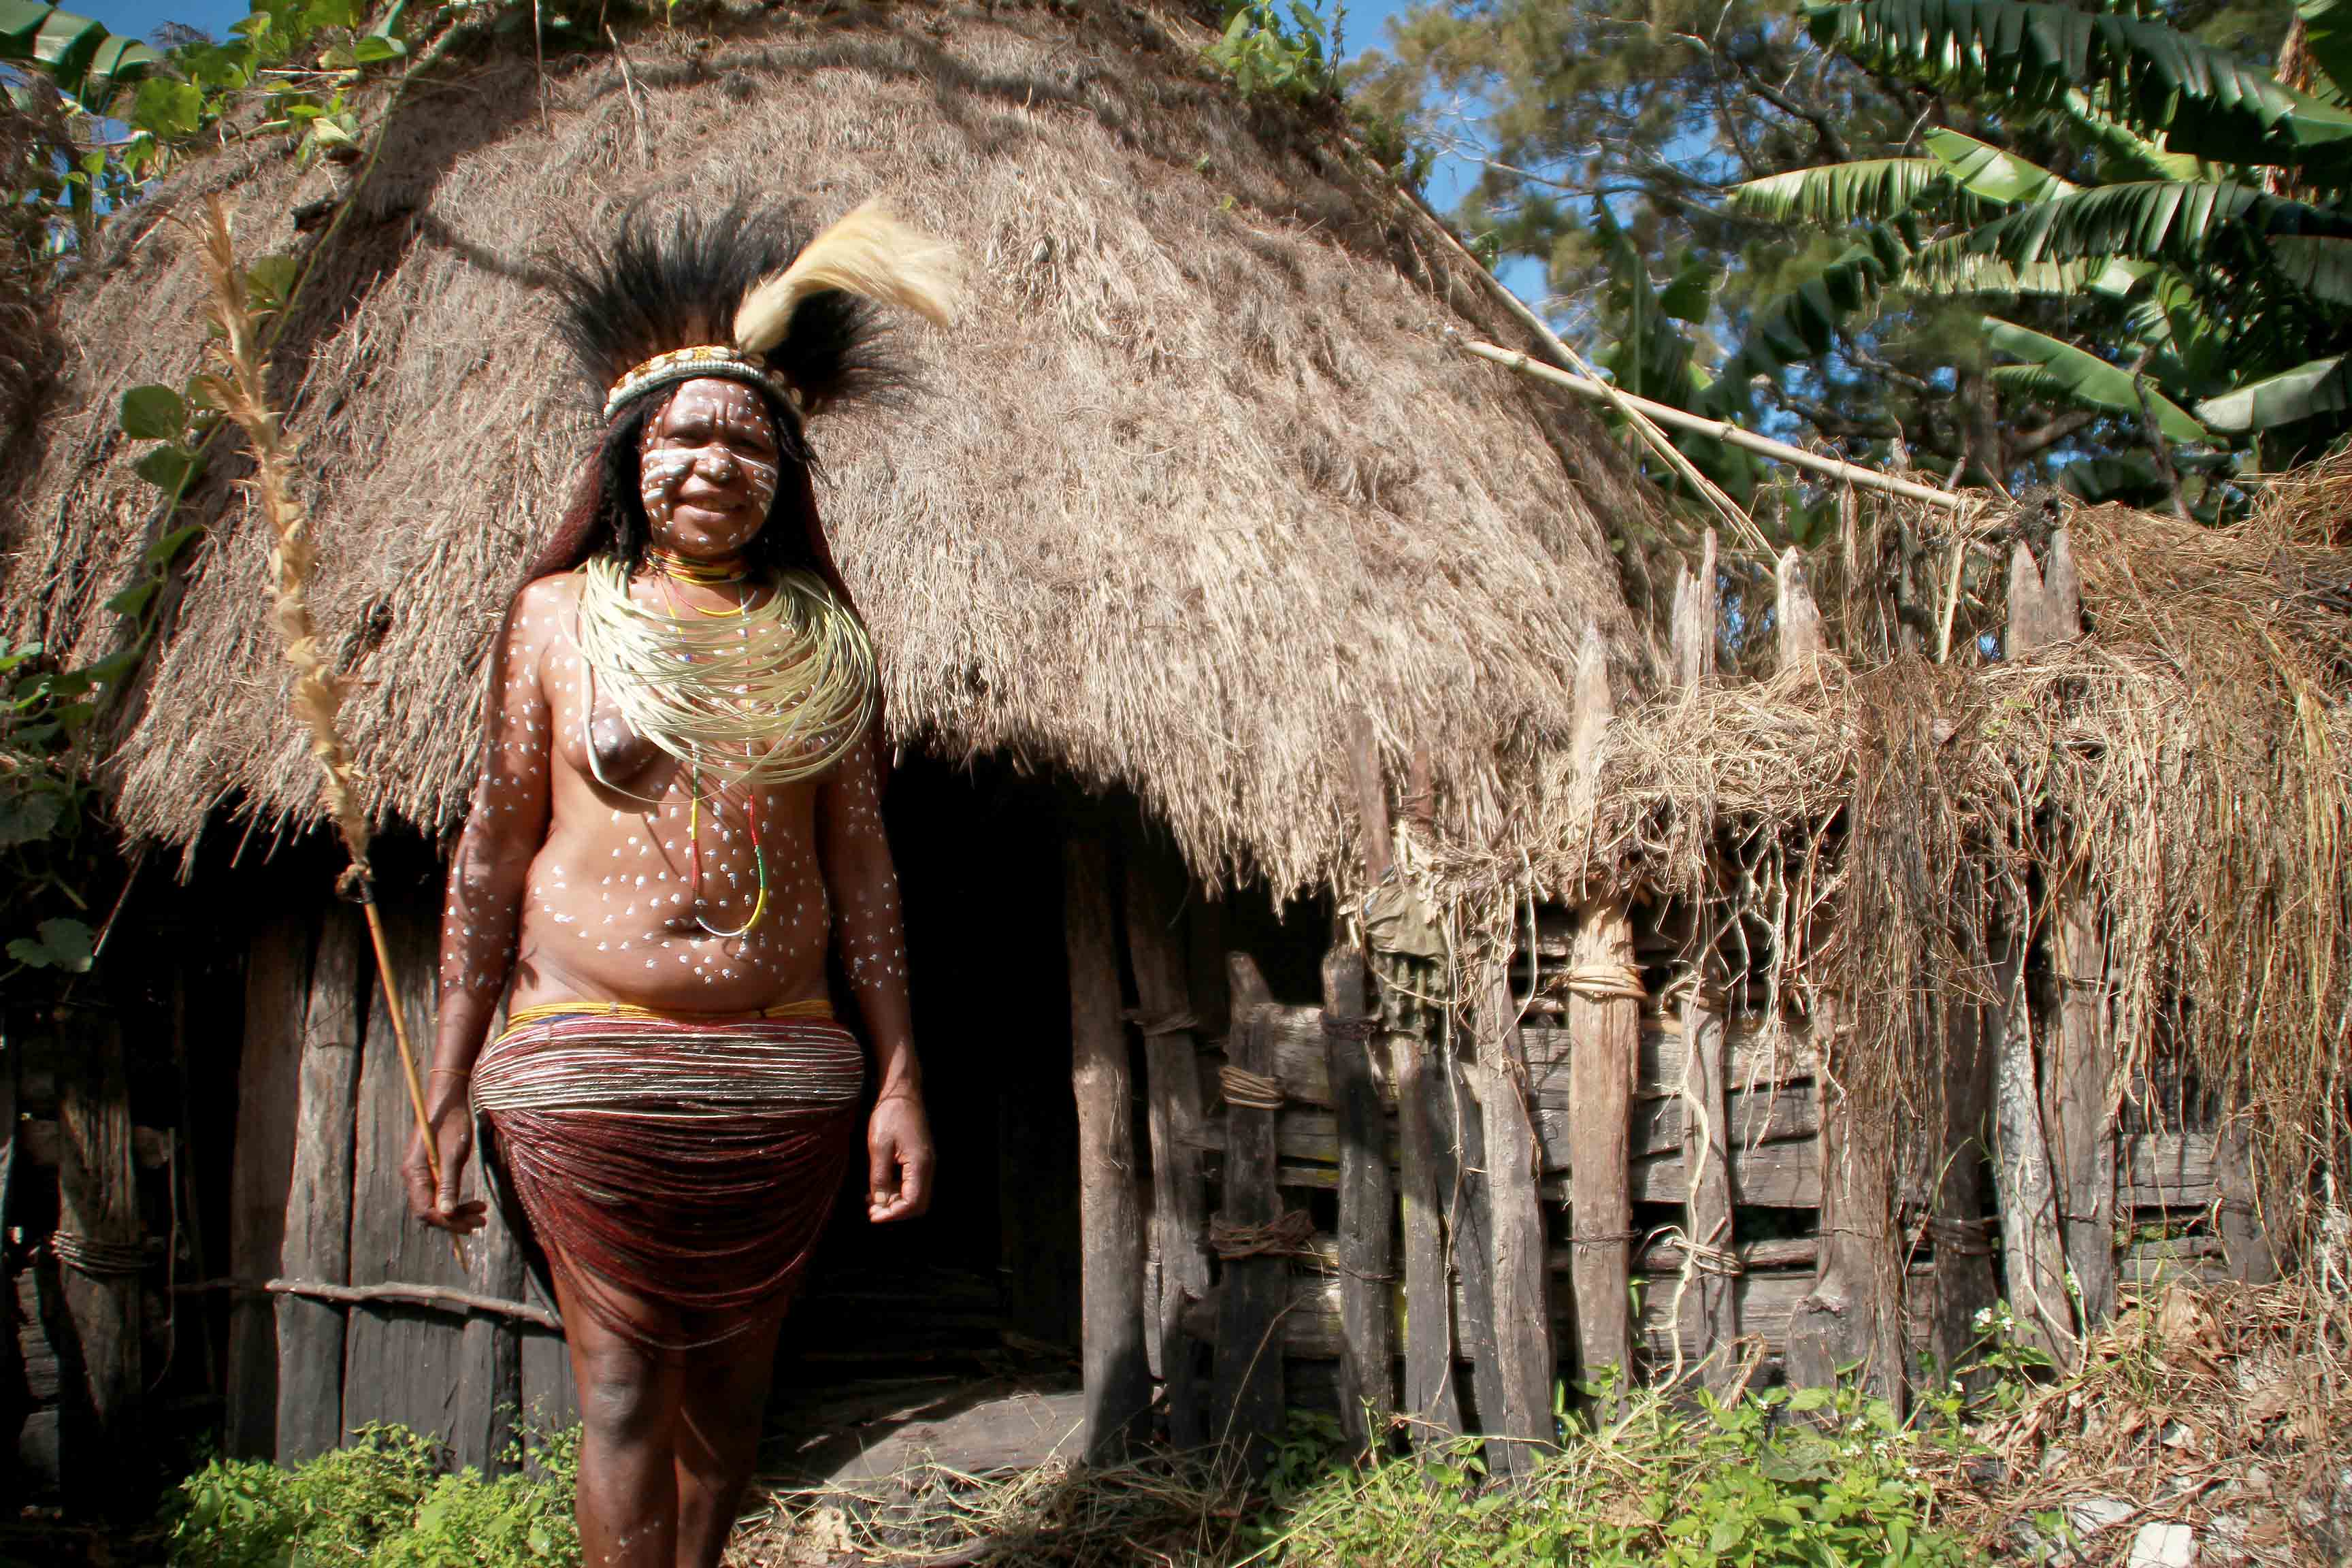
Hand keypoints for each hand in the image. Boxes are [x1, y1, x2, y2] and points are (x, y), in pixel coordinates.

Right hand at [402, 1095, 487, 1233]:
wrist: (450, 1098)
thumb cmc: (452, 1122)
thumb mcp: (453, 1154)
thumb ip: (448, 1184)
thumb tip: (446, 1213)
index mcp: (414, 1173)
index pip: (425, 1211)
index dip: (447, 1222)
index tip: (469, 1225)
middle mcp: (413, 1176)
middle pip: (430, 1210)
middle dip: (455, 1220)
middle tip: (481, 1223)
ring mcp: (421, 1172)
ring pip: (436, 1203)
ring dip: (458, 1212)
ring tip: (481, 1214)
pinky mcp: (431, 1168)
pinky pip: (440, 1192)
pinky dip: (455, 1200)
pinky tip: (472, 1203)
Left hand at [867, 1093, 932, 1223]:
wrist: (901, 1092)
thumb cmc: (890, 1115)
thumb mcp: (879, 1146)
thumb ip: (879, 1176)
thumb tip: (879, 1201)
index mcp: (920, 1164)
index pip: (913, 1202)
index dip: (893, 1214)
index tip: (873, 1216)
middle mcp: (927, 1167)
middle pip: (917, 1204)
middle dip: (895, 1211)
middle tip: (872, 1211)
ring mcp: (924, 1163)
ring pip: (914, 1195)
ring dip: (894, 1202)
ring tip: (870, 1201)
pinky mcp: (918, 1159)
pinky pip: (910, 1183)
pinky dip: (895, 1191)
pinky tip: (877, 1188)